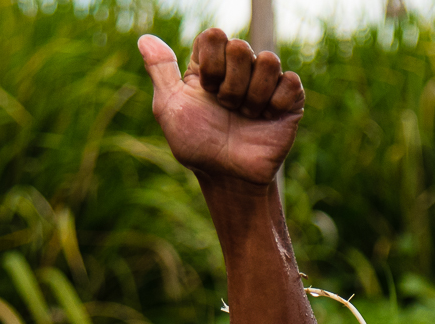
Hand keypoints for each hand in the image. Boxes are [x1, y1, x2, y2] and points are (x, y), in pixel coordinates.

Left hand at [139, 29, 304, 186]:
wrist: (228, 177)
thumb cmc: (197, 145)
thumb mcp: (170, 108)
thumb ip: (160, 71)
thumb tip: (144, 38)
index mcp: (211, 65)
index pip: (214, 36)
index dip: (211, 63)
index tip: (206, 90)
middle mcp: (239, 69)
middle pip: (240, 46)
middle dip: (231, 85)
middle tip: (227, 108)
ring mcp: (265, 82)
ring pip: (268, 61)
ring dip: (252, 96)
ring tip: (246, 117)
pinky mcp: (289, 99)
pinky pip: (290, 82)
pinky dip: (275, 103)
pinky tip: (267, 119)